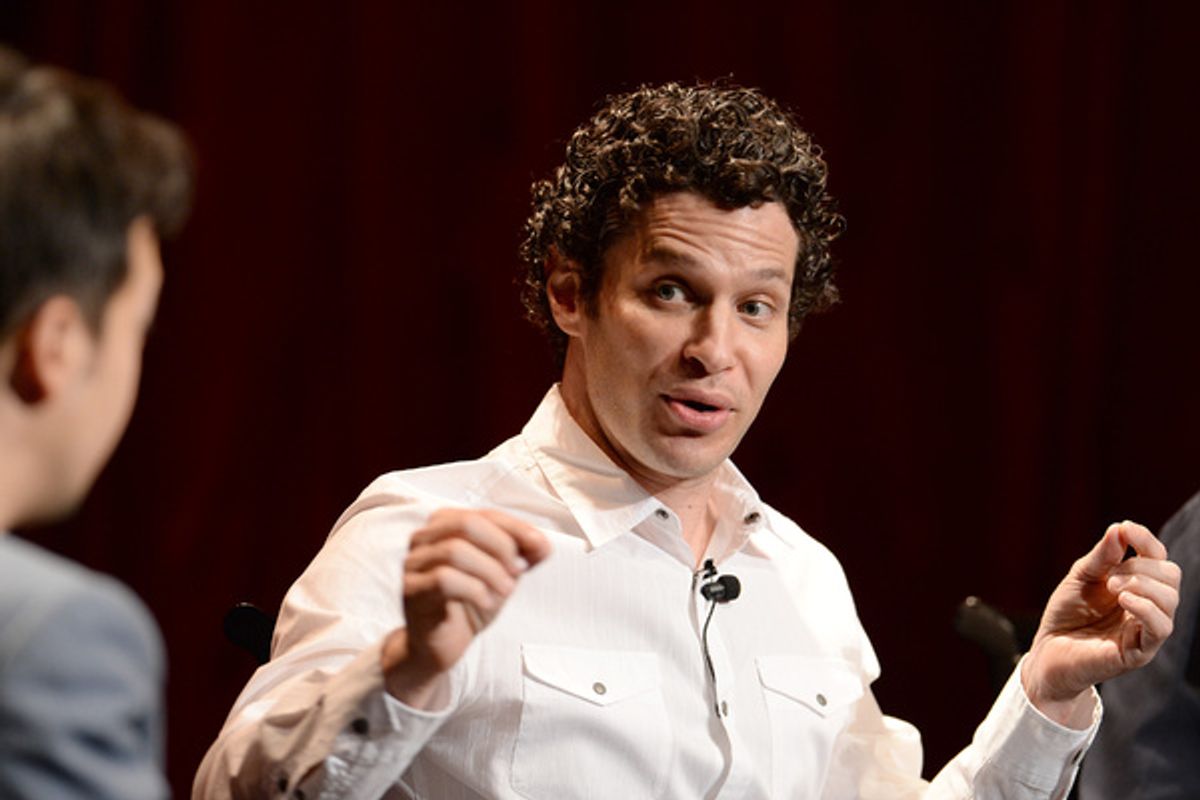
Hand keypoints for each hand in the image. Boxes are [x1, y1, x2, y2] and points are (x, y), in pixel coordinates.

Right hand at [382, 508, 550, 706]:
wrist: (440, 645)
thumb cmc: (469, 603)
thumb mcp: (502, 575)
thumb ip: (522, 556)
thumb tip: (543, 544)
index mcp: (445, 525)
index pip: (485, 514)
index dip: (517, 528)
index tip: (540, 547)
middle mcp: (423, 539)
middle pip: (466, 524)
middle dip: (501, 546)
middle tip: (517, 571)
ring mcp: (414, 565)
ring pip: (454, 551)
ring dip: (490, 571)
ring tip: (506, 591)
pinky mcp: (412, 592)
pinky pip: (443, 580)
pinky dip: (474, 589)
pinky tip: (486, 603)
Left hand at [1021, 521, 1180, 726]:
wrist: (1047, 651)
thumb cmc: (1067, 614)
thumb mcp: (1081, 578)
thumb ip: (1101, 557)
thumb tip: (1120, 528)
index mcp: (1137, 585)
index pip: (1157, 557)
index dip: (1146, 540)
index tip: (1126, 528)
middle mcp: (1148, 606)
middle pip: (1170, 575)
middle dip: (1141, 566)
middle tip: (1110, 577)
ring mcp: (1147, 629)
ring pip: (1171, 599)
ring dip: (1142, 584)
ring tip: (1112, 588)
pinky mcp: (1141, 651)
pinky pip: (1161, 627)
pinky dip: (1146, 607)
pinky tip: (1124, 599)